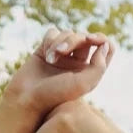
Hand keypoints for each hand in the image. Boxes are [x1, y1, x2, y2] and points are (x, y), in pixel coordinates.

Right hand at [0, 28, 115, 118]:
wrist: (26, 99)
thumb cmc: (55, 95)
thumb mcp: (83, 84)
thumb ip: (99, 66)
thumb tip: (104, 45)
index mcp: (89, 72)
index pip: (106, 48)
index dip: (102, 40)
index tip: (93, 41)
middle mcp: (77, 63)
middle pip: (85, 37)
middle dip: (74, 40)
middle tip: (64, 50)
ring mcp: (61, 55)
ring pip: (68, 34)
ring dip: (60, 42)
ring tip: (51, 58)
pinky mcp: (46, 49)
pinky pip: (53, 33)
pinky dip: (50, 40)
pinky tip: (45, 55)